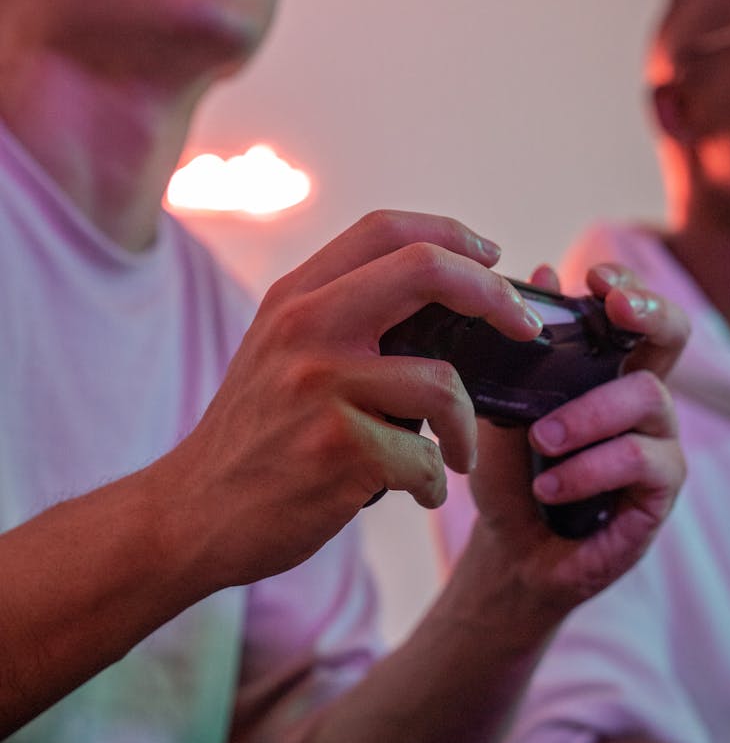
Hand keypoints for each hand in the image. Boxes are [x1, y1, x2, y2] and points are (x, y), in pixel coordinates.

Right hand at [158, 210, 543, 588]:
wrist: (192, 513)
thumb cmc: (253, 435)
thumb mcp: (277, 353)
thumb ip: (339, 317)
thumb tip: (444, 304)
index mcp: (295, 298)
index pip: (385, 229)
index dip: (453, 234)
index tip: (492, 260)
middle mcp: (306, 328)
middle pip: (426, 269)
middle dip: (495, 297)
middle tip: (525, 330)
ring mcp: (319, 387)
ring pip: (442, 382)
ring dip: (467, 430)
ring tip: (456, 456)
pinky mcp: (337, 450)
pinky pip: (426, 458)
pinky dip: (435, 483)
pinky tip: (420, 493)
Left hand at [469, 262, 688, 612]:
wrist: (508, 550)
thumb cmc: (510, 474)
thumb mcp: (501, 408)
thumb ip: (522, 353)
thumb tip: (543, 272)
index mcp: (605, 371)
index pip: (633, 312)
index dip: (626, 285)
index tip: (595, 277)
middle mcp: (640, 399)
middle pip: (674, 335)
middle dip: (648, 312)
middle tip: (616, 309)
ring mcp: (657, 442)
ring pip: (649, 397)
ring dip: (589, 414)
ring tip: (540, 440)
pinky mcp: (659, 492)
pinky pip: (641, 461)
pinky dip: (589, 469)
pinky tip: (550, 487)